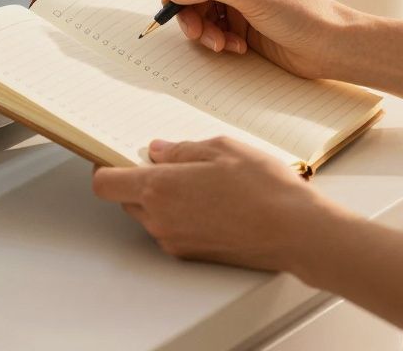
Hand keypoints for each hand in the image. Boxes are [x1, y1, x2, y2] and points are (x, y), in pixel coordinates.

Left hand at [91, 137, 339, 269]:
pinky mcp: (192, 254)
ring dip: (162, 197)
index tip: (115, 155)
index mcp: (159, 188)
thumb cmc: (263, 188)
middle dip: (139, 179)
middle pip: (126, 199)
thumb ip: (182, 149)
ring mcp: (175, 240)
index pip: (105, 183)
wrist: (296, 232)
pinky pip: (172, 229)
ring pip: (150, 214)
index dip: (105, 167)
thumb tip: (159, 151)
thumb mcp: (221, 148)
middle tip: (169, 161)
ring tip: (200, 179)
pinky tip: (212, 200)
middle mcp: (160, 219)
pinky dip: (180, 214)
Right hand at [165, 0, 354, 78]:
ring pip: (198, 7)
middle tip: (192, 30)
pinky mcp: (240, 21)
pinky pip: (211, 26)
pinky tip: (235, 47)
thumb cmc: (302, 12)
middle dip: (188, 7)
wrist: (329, 47)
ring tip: (217, 43)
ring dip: (201, 28)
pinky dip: (216, 39)